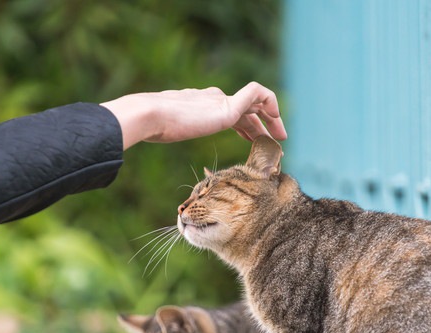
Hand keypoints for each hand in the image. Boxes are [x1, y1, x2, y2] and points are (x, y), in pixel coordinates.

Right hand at [100, 82, 286, 149]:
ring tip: (281, 136)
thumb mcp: (165, 131)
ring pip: (257, 102)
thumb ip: (168, 130)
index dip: (247, 125)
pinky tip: (275, 121)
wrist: (149, 116)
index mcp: (202, 104)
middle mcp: (214, 98)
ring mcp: (221, 101)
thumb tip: (152, 136)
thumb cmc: (151, 127)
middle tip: (277, 139)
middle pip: (247, 108)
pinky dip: (270, 104)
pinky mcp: (227, 107)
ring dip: (272, 118)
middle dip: (264, 122)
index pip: (232, 111)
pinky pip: (258, 94)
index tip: (253, 140)